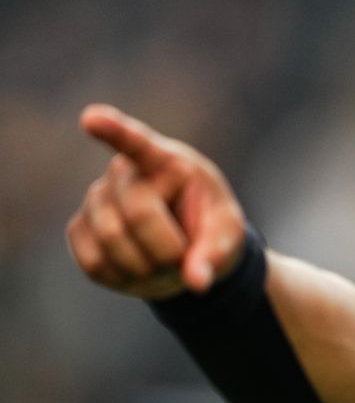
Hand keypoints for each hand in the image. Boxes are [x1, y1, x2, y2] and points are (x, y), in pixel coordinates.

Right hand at [68, 104, 246, 299]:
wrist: (187, 247)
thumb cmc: (210, 228)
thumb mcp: (227, 237)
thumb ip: (215, 256)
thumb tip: (197, 283)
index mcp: (167, 161)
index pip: (138, 142)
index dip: (114, 130)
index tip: (91, 119)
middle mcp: (124, 172)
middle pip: (138, 214)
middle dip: (167, 249)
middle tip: (184, 257)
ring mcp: (97, 198)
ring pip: (111, 240)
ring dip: (145, 267)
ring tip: (163, 262)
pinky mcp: (79, 229)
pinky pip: (94, 263)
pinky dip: (122, 278)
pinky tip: (138, 268)